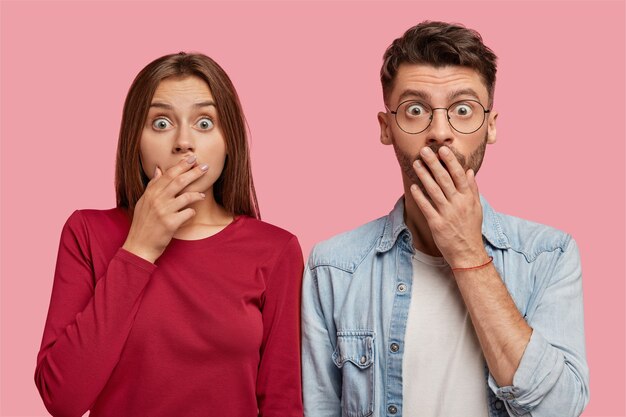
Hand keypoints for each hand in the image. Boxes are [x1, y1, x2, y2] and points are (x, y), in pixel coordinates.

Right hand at [122, 155, 208, 262]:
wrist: (139, 246)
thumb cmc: (143, 224)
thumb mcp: (143, 202)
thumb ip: (152, 186)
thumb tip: (159, 169)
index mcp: (150, 193)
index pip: (168, 174)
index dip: (181, 165)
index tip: (192, 158)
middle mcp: (156, 200)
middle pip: (178, 181)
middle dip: (193, 172)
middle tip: (205, 166)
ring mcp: (163, 211)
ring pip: (186, 196)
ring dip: (197, 194)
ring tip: (202, 194)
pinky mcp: (170, 223)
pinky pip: (188, 213)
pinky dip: (192, 212)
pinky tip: (192, 212)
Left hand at [409, 146, 487, 267]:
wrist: (468, 253)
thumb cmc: (471, 229)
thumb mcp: (477, 208)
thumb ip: (472, 189)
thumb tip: (469, 171)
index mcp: (468, 198)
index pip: (459, 175)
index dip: (450, 161)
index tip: (443, 149)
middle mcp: (458, 204)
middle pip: (444, 179)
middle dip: (434, 163)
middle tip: (424, 151)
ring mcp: (447, 214)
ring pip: (434, 190)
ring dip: (424, 175)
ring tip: (416, 164)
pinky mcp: (437, 224)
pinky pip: (426, 207)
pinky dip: (419, 196)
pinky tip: (413, 186)